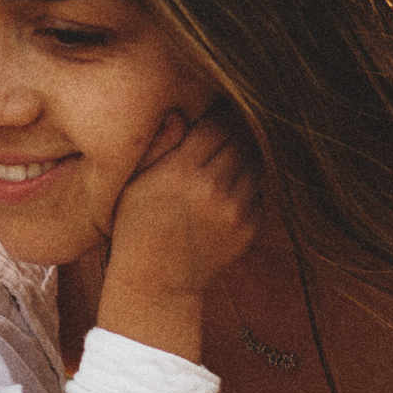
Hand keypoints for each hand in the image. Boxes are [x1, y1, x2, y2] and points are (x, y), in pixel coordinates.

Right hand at [106, 106, 260, 297]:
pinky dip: (248, 187)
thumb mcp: (133, 182)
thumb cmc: (137, 224)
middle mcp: (211, 189)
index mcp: (180, 171)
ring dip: (244, 157)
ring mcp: (233, 211)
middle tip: (223, 134)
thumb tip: (180, 111)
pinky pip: (259, 193)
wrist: (155, 281)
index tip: (211, 118)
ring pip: (254, 164)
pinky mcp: (247, 230)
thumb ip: (157, 145)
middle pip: (240, 141)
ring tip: (226, 161)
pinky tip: (228, 192)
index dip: (215, 117)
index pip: (215, 125)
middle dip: (233, 133)